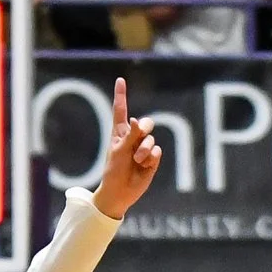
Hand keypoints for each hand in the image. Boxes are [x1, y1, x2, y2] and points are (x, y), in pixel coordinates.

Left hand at [90, 77, 163, 218]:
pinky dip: (151, 158)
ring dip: (144, 150)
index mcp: (120, 133)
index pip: (121, 110)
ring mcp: (143, 148)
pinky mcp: (152, 159)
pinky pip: (157, 152)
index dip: (121, 95)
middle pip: (146, 123)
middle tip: (140, 133)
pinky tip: (144, 166)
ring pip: (152, 140)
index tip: (120, 80)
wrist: (119, 192)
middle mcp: (133, 138)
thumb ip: (130, 135)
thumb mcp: (119, 150)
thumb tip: (137, 120)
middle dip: (145, 127)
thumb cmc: (114, 170)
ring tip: (137, 160)